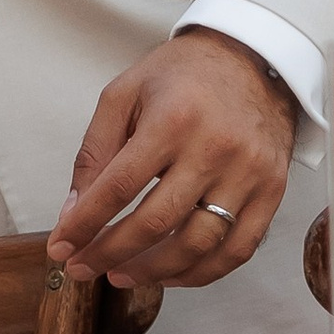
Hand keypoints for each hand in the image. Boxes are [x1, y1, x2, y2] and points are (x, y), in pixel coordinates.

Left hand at [49, 28, 296, 288]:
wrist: (252, 58)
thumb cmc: (182, 75)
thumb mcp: (124, 93)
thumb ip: (95, 151)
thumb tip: (73, 212)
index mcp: (172, 120)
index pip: (119, 188)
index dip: (85, 224)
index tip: (61, 246)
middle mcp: (214, 149)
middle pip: (155, 222)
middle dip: (109, 253)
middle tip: (80, 268)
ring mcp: (248, 174)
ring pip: (197, 245)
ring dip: (152, 271)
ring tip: (119, 275)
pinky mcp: (272, 192)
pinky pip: (237, 250)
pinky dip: (201, 273)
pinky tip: (170, 274)